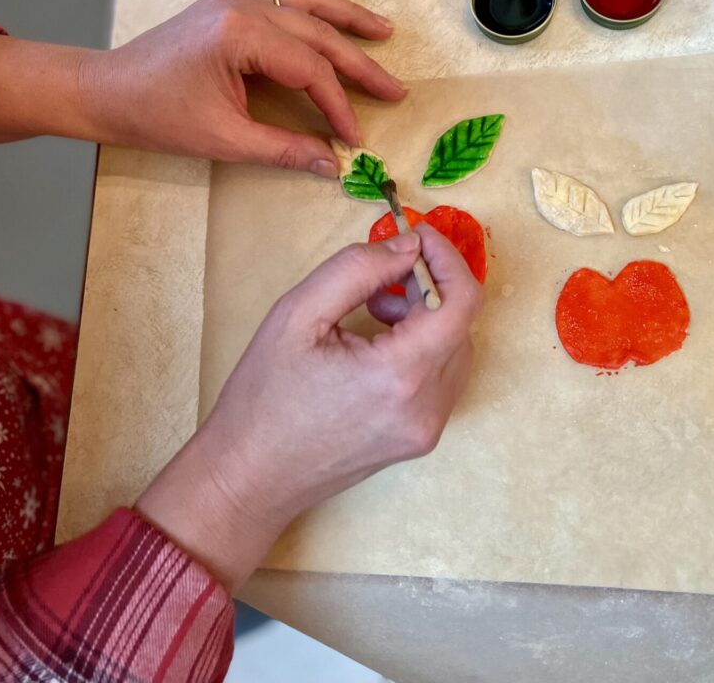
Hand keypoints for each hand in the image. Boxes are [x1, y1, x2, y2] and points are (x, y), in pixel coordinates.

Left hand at [0, 0, 405, 174]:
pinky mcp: (226, 0)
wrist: (108, 92)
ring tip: (382, 31)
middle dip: (359, 63)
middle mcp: (242, 5)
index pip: (310, 69)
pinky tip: (328, 1)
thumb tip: (331, 165)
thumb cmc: (159, 116)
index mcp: (241, 35)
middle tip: (395, 89)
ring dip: (345, 13)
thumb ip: (284, 151)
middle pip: (317, 30)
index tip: (354, 138)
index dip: (338, 106)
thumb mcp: (225, 140)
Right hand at [136, 225, 482, 590]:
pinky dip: (423, 348)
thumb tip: (409, 247)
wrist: (251, 477)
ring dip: (427, 318)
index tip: (417, 237)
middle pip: (461, 324)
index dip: (446, 258)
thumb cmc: (264, 398)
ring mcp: (428, 429)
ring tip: (374, 313)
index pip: (462, 302)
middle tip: (382, 277)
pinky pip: (442, 378)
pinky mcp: (420, 439)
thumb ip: (358, 269)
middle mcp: (427, 407)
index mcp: (399, 376)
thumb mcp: (297, 315)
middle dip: (430, 287)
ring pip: (456, 350)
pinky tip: (378, 346)